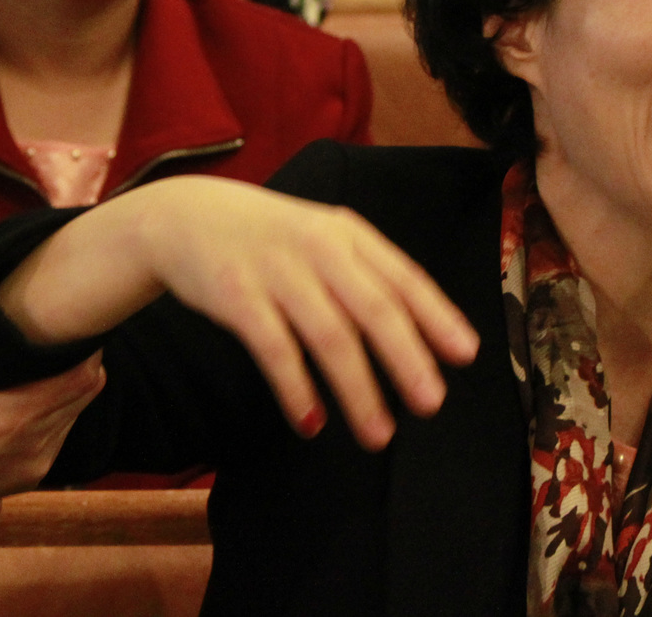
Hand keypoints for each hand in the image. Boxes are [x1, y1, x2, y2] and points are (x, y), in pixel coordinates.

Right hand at [0, 177, 480, 452]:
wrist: (185, 216)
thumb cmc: (271, 240)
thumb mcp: (323, 240)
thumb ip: (369, 279)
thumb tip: (427, 337)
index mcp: (348, 234)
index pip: (403, 277)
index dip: (437, 315)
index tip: (466, 355)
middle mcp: (318, 247)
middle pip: (373, 307)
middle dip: (406, 358)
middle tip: (432, 403)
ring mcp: (276, 270)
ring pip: (328, 334)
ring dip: (357, 389)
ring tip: (379, 435)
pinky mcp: (235, 295)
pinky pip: (274, 348)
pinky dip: (296, 388)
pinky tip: (312, 422)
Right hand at [0, 305, 105, 594]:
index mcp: (16, 413)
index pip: (86, 373)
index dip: (88, 345)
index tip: (74, 324)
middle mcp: (35, 439)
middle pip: (89, 389)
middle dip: (82, 360)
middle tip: (64, 337)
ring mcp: (37, 462)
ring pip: (75, 412)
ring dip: (69, 388)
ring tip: (48, 365)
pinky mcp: (32, 476)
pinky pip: (58, 434)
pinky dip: (54, 414)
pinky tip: (30, 400)